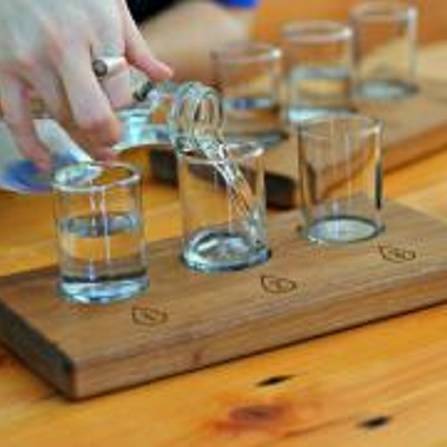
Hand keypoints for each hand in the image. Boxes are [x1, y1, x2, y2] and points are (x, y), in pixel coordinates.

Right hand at [0, 0, 171, 168]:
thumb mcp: (111, 5)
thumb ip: (137, 46)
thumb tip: (165, 76)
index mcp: (99, 31)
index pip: (121, 94)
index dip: (125, 110)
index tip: (122, 112)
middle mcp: (64, 49)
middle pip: (93, 116)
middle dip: (108, 138)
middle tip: (114, 147)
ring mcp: (29, 61)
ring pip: (63, 120)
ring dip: (83, 145)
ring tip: (99, 156)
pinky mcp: (2, 70)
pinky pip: (16, 119)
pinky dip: (31, 146)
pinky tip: (46, 162)